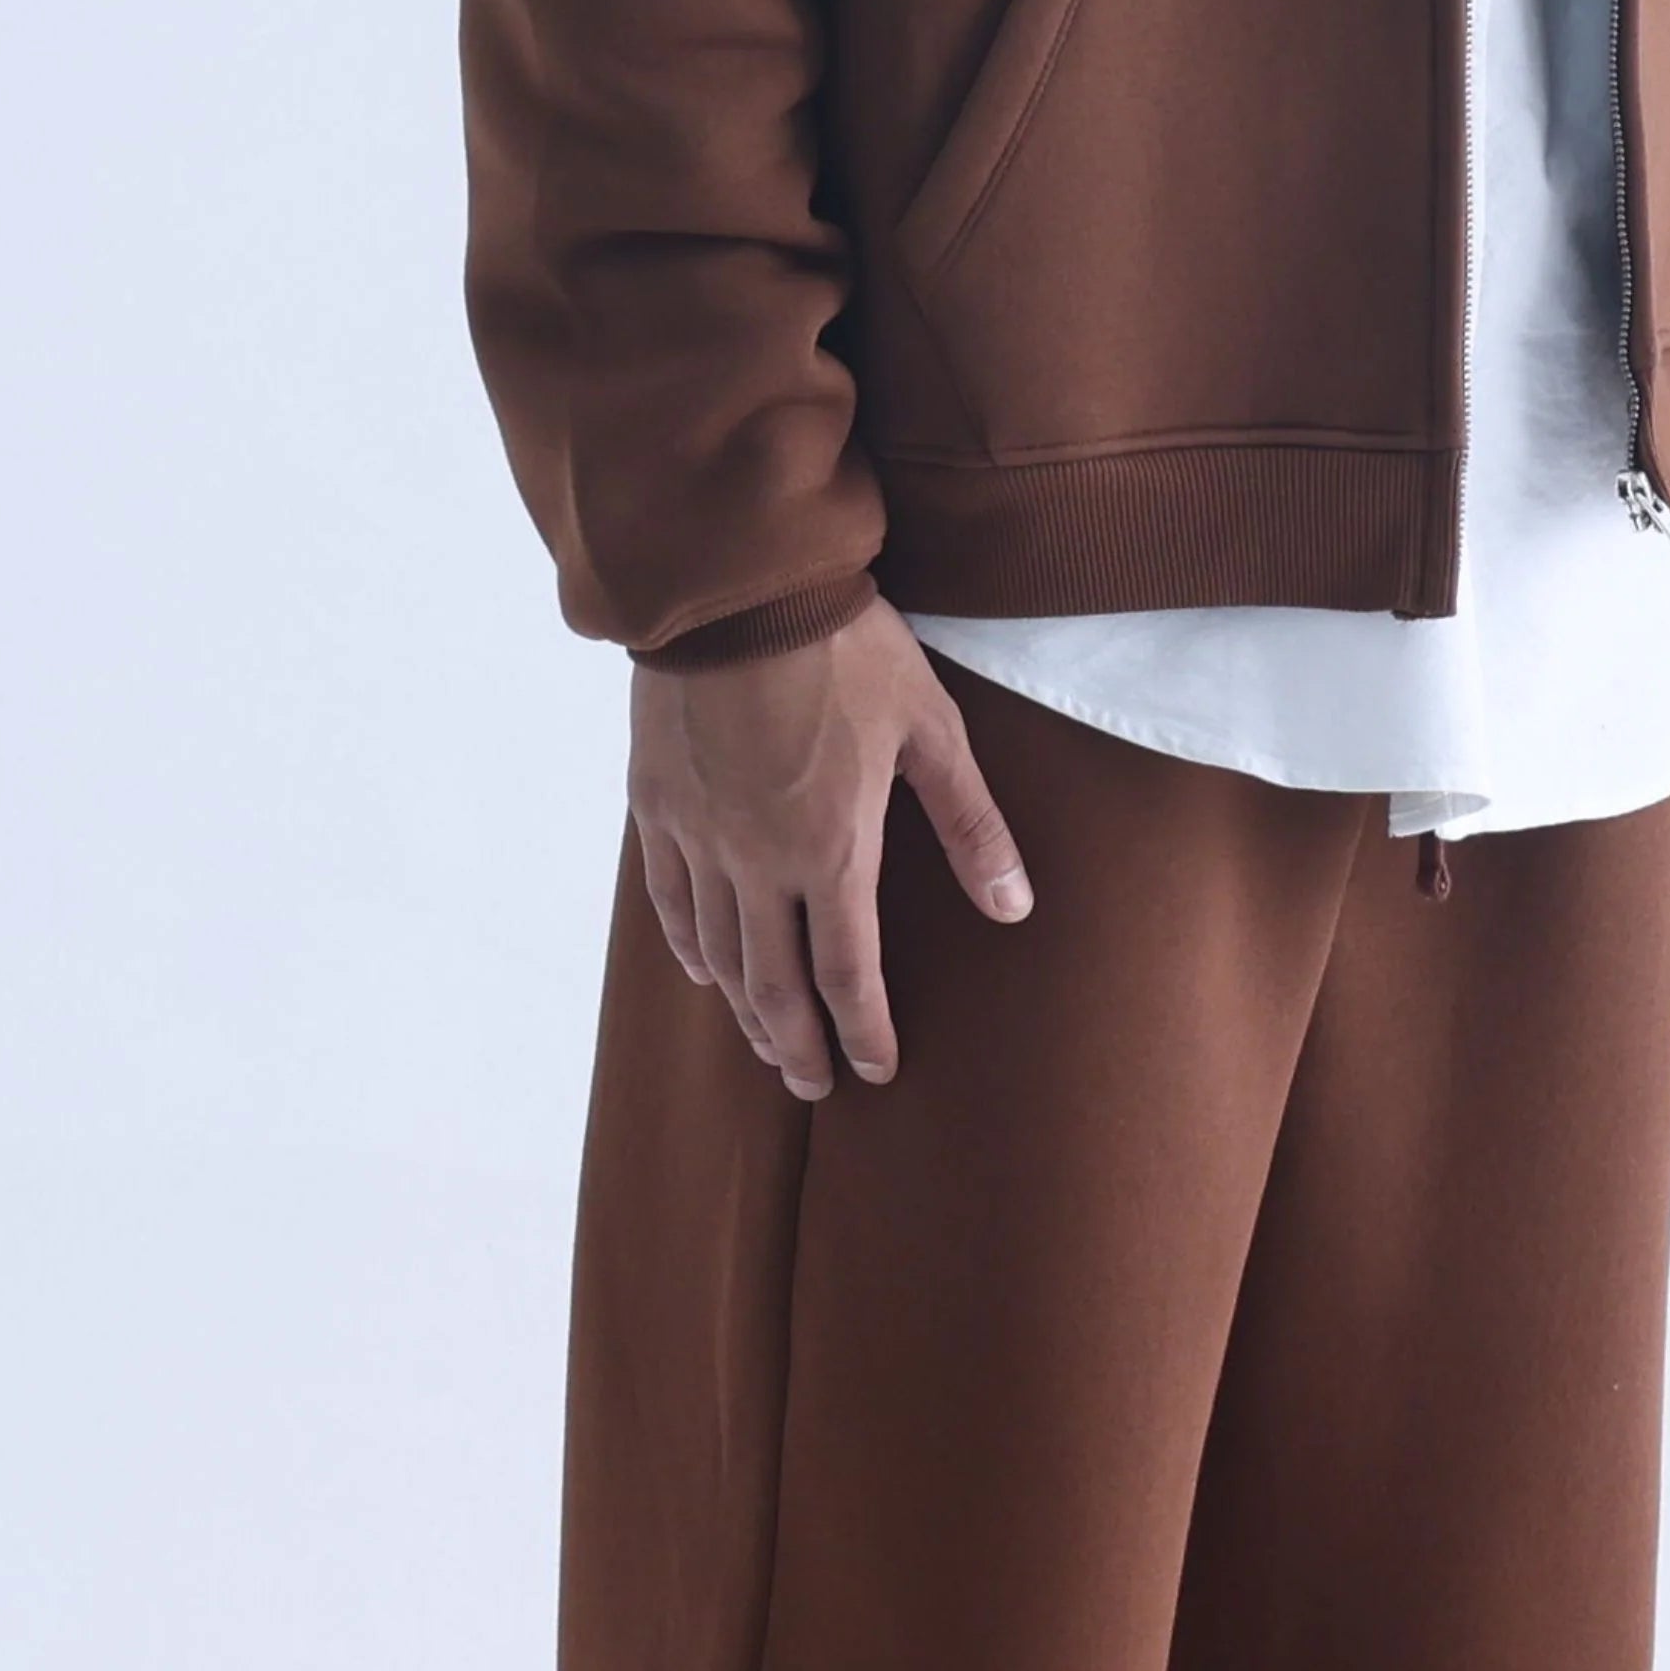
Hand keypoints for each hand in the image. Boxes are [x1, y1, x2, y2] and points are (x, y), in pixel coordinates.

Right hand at [628, 607, 1030, 1095]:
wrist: (733, 584)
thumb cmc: (843, 646)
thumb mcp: (929, 726)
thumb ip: (969, 824)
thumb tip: (1013, 906)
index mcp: (831, 848)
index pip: (846, 972)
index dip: (861, 1030)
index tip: (874, 1070)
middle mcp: (757, 860)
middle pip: (773, 985)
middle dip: (797, 1046)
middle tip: (814, 1086)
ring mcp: (699, 836)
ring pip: (717, 954)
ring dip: (745, 1010)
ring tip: (768, 1043)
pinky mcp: (656, 805)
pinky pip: (669, 900)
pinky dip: (690, 948)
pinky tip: (704, 971)